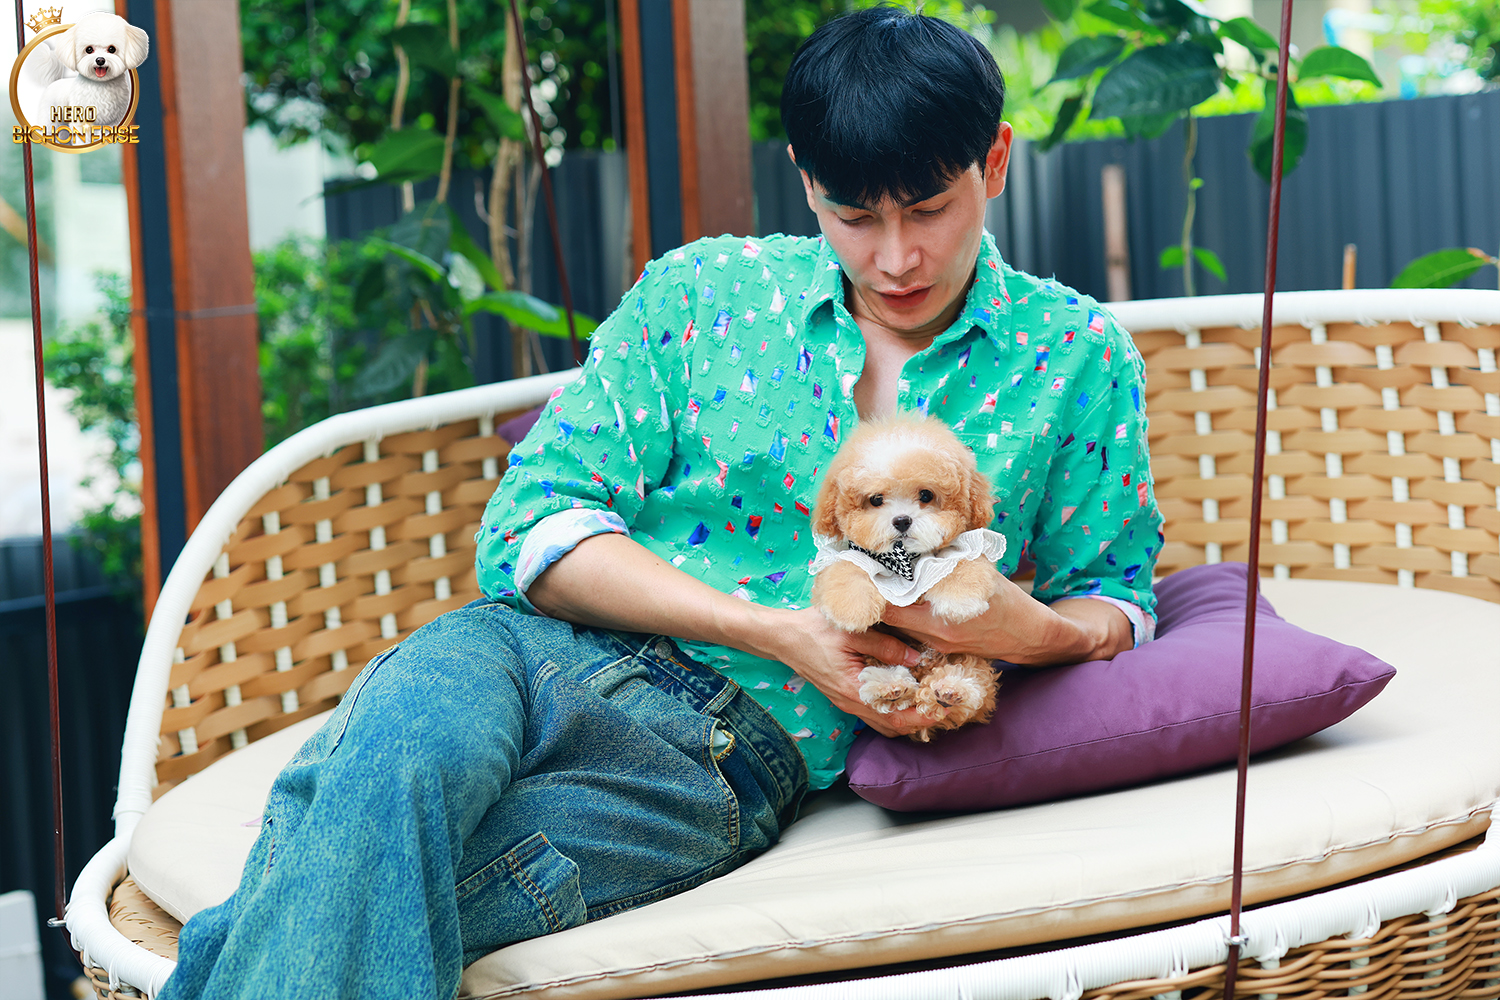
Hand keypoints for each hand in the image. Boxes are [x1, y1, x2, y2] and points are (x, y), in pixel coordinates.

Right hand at [757, 608, 945, 738]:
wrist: (784, 637)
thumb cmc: (816, 631)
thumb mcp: (854, 633)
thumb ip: (886, 646)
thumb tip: (916, 657)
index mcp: (854, 691)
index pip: (896, 716)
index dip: (922, 715)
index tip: (944, 708)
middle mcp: (851, 703)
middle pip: (892, 726)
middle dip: (919, 720)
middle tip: (942, 708)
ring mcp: (846, 702)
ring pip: (882, 723)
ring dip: (906, 718)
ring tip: (928, 704)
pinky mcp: (843, 696)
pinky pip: (873, 713)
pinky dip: (892, 710)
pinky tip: (904, 696)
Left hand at [880, 576, 1132, 665]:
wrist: (1029, 638)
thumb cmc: (1008, 601)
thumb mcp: (979, 573)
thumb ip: (949, 560)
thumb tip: (922, 540)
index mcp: (940, 617)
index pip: (890, 606)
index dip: (870, 588)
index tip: (856, 569)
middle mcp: (933, 635)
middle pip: (887, 619)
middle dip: (872, 598)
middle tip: (856, 576)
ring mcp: (935, 645)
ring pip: (897, 628)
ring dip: (885, 608)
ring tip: (870, 586)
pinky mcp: (939, 650)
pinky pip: (912, 634)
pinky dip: (902, 618)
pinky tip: (896, 601)